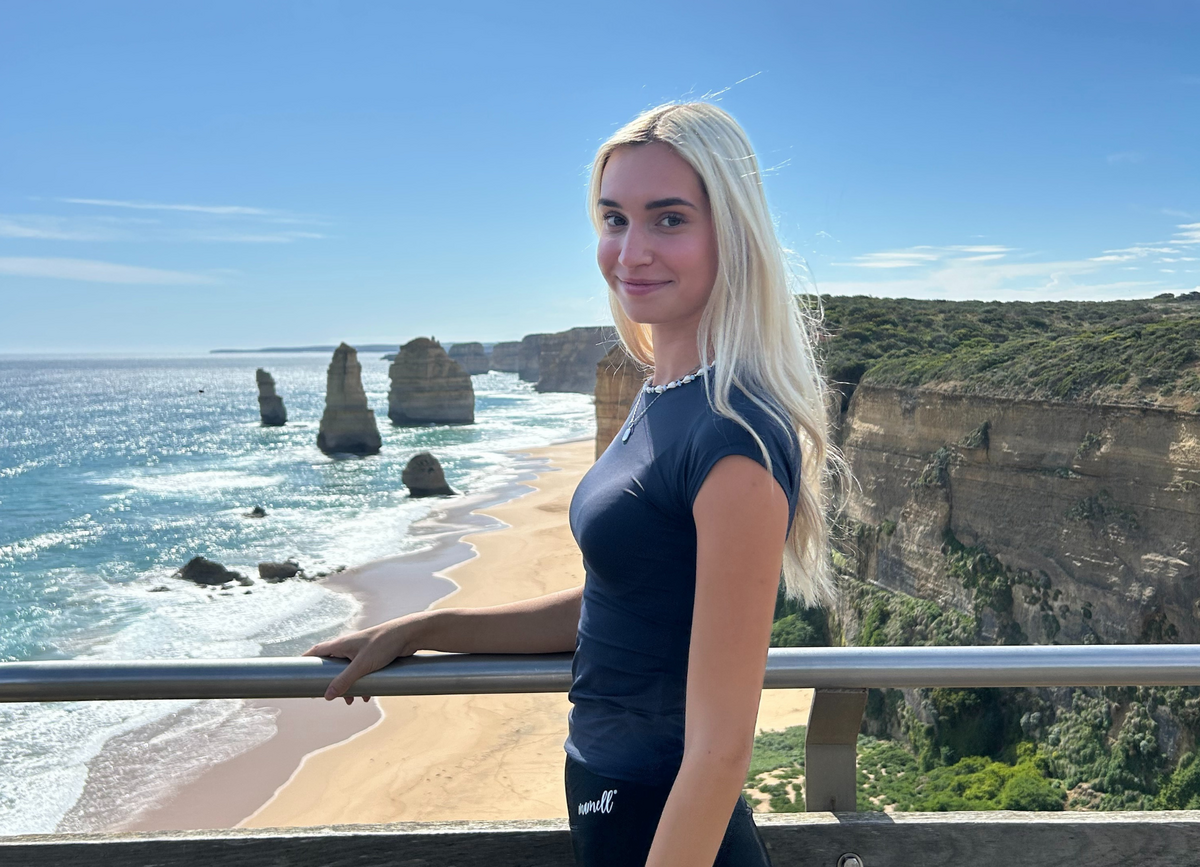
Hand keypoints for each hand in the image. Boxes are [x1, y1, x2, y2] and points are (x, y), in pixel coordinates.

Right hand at [302, 617, 418, 703]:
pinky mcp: (372, 656)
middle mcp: (348, 647)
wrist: (409, 635)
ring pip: (347, 672)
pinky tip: (369, 696)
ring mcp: (360, 651)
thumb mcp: (362, 666)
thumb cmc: (384, 645)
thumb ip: (344, 681)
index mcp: (340, 644)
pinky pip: (361, 673)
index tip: (296, 675)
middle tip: (327, 696)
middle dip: (330, 683)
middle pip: (330, 666)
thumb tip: (327, 696)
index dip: (305, 663)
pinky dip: (361, 684)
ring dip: (347, 687)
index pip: (315, 652)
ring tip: (351, 701)